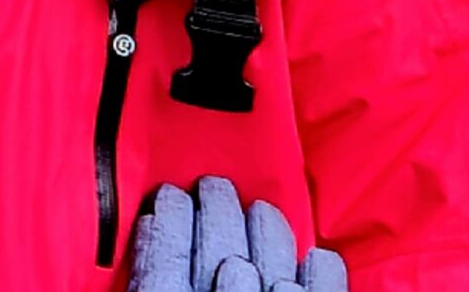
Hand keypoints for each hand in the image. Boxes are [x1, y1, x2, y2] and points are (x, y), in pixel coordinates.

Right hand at [127, 176, 344, 291]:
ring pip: (271, 261)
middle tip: (211, 186)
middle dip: (217, 207)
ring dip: (265, 229)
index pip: (165, 259)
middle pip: (220, 248)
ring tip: (258, 208)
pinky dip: (321, 272)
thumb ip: (150, 277)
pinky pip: (321, 290)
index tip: (167, 195)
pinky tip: (316, 255)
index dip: (167, 220)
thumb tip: (147, 232)